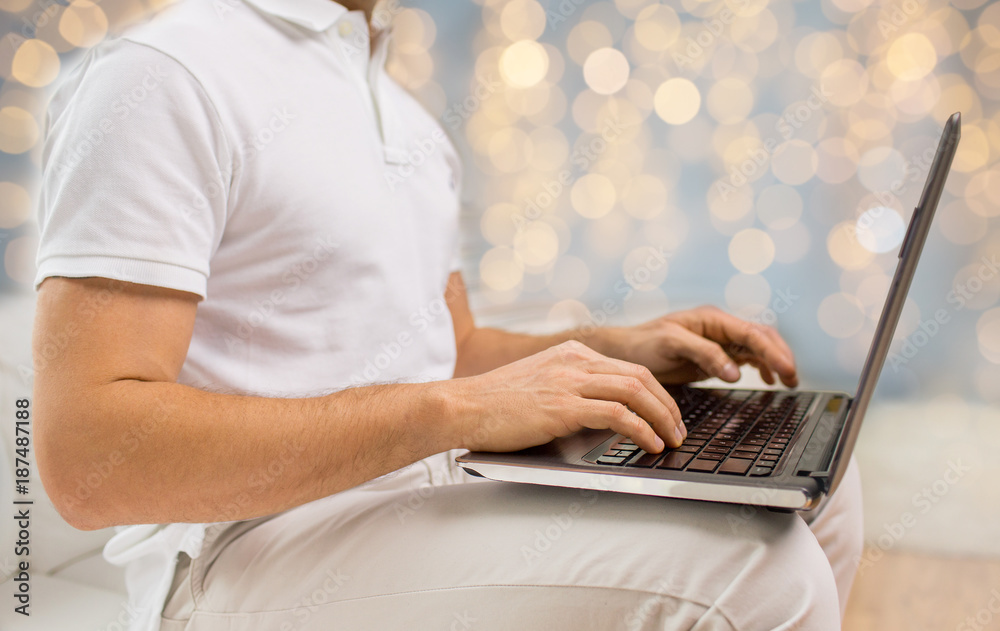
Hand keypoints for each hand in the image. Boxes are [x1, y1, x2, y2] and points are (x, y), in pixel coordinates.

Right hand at [445, 340, 683, 454]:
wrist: (462, 406)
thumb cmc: (495, 405)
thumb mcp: (541, 386)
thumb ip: (571, 391)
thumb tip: (603, 415)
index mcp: (571, 354)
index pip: (629, 369)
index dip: (657, 392)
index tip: (668, 414)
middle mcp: (574, 361)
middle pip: (641, 377)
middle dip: (668, 406)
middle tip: (679, 430)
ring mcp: (569, 381)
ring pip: (636, 392)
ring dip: (662, 418)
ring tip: (673, 440)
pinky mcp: (563, 406)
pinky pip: (617, 414)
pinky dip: (641, 430)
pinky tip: (650, 445)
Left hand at [596, 306, 798, 386]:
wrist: (623, 352)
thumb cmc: (643, 344)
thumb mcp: (672, 345)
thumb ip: (705, 354)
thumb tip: (736, 371)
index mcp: (711, 319)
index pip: (752, 333)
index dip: (773, 352)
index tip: (787, 371)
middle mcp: (718, 327)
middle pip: (761, 337)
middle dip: (780, 356)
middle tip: (793, 379)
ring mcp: (717, 340)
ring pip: (756, 347)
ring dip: (774, 361)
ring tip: (788, 381)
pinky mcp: (713, 355)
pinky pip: (744, 357)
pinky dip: (759, 367)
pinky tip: (765, 380)